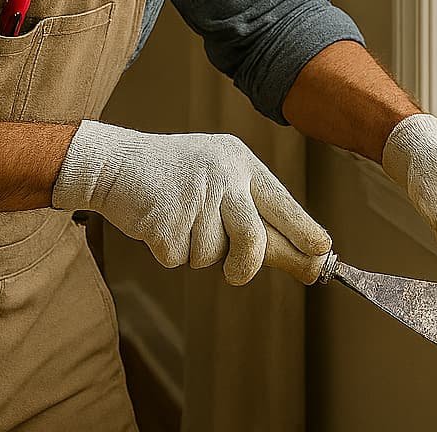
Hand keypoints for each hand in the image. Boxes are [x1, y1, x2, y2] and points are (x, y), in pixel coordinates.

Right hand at [52, 121, 331, 284]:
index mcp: (240, 162)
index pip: (282, 202)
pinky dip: (170, 251)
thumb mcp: (219, 182)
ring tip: (180, 222)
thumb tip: (301, 256)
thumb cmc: (174, 178)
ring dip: (197, 252)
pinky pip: (180, 259)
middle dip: (249, 263)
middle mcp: (223, 175)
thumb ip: (255, 216)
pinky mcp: (166, 219)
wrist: (114, 163)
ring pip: (214, 255)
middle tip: (237, 275)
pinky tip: (158, 223)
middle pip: (254, 238)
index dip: (304, 231)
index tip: (322, 252)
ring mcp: (195, 196)